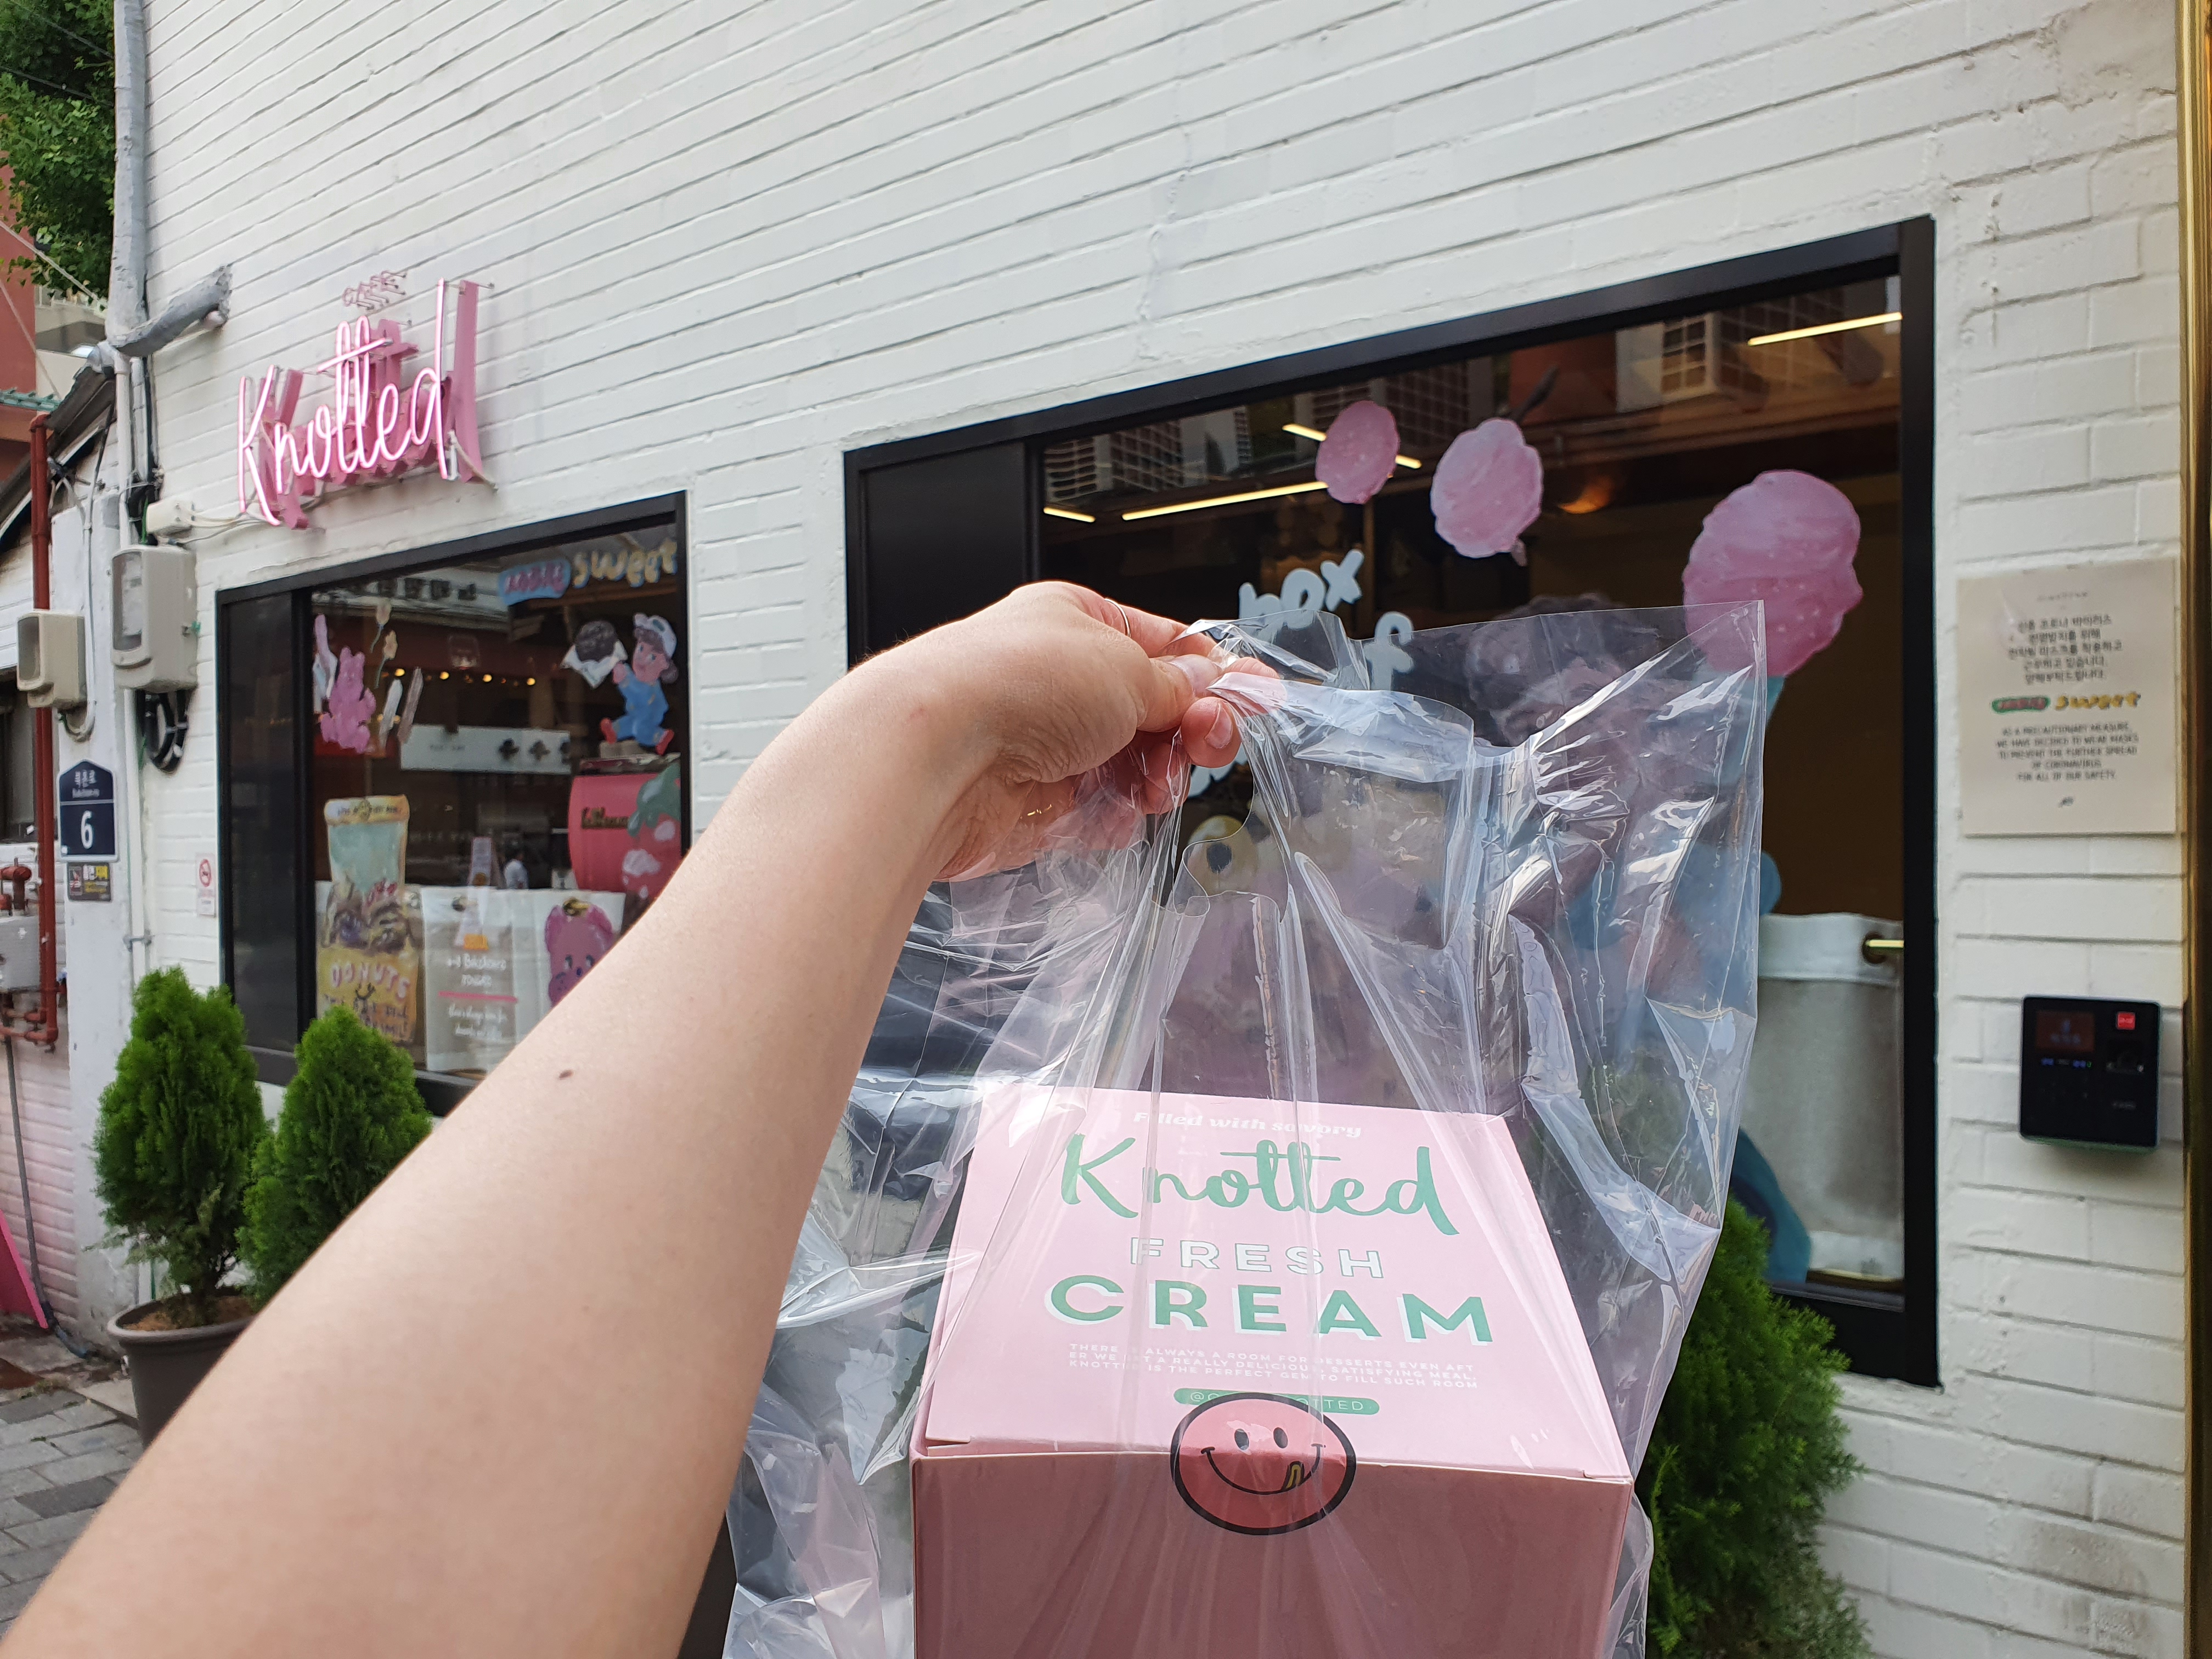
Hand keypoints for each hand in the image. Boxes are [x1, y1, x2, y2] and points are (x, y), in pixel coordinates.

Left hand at [849, 582, 1261, 878]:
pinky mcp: (1034, 803)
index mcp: (1078, 622)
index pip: (1165, 644)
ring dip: (1156, 778)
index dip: (1214, 675)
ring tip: (1151, 785)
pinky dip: (1117, 817)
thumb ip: (1176, 682)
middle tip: (1205, 744)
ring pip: (1133, 767)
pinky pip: (1099, 813)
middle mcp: (1059, 680)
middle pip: (1156, 711)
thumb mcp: (1125, 666)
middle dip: (1189, 732)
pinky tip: (1118, 813)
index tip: (1256, 701)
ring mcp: (1046, 743)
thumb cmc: (1011, 685)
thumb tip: (1208, 680)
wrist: (936, 757)